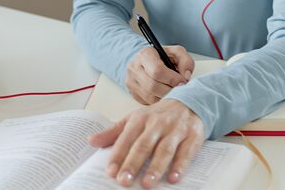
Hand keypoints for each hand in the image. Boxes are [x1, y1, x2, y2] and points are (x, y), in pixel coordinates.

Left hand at [89, 98, 205, 187]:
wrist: (189, 103)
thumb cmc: (157, 116)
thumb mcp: (134, 119)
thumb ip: (113, 132)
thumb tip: (91, 141)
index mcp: (140, 119)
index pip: (126, 138)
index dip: (118, 155)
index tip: (110, 172)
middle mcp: (158, 123)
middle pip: (144, 145)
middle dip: (133, 163)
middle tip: (124, 181)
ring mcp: (176, 130)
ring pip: (165, 149)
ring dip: (156, 167)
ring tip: (147, 184)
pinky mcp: (192, 136)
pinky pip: (186, 152)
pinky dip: (180, 166)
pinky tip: (173, 178)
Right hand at [125, 46, 193, 104]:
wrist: (146, 61)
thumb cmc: (162, 57)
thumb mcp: (176, 53)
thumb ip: (186, 61)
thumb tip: (186, 77)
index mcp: (145, 54)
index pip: (157, 70)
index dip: (172, 79)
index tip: (182, 81)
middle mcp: (134, 68)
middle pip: (153, 86)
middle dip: (169, 90)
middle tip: (179, 89)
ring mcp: (131, 82)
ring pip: (150, 97)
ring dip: (165, 97)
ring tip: (173, 91)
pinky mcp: (133, 93)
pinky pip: (148, 102)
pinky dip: (159, 101)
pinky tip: (165, 94)